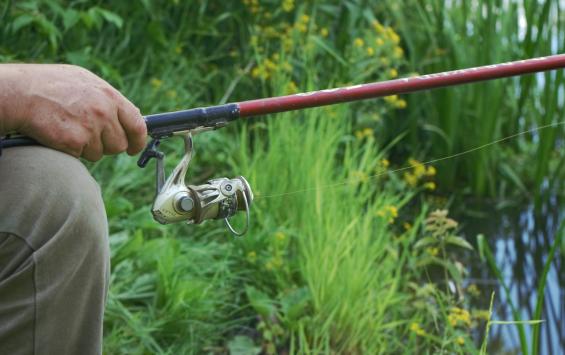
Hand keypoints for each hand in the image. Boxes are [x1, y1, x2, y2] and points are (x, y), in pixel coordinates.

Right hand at [0, 64, 146, 160]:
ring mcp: (91, 127)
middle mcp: (104, 112)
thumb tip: (127, 114)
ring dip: (88, 148)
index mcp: (109, 96)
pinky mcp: (76, 141)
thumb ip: (107, 98)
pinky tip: (60, 135)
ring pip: (101, 153)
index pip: (137, 124)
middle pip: (119, 144)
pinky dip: (72, 151)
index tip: (134, 147)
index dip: (138, 139)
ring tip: (70, 130)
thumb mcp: (84, 81)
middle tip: (90, 137)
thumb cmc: (49, 85)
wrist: (20, 93)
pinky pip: (82, 156)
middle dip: (107, 145)